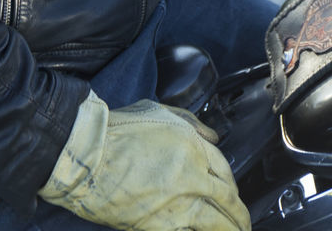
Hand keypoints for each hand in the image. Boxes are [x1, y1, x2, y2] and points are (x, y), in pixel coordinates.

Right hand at [39, 90, 250, 229]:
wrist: (88, 157)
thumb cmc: (119, 131)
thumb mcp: (160, 111)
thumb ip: (192, 124)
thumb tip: (213, 135)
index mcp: (193, 146)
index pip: (225, 168)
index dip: (232, 182)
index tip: (233, 192)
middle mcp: (192, 176)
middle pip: (228, 200)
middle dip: (239, 215)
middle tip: (243, 224)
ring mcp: (177, 204)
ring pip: (216, 224)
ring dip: (230, 230)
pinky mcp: (159, 226)